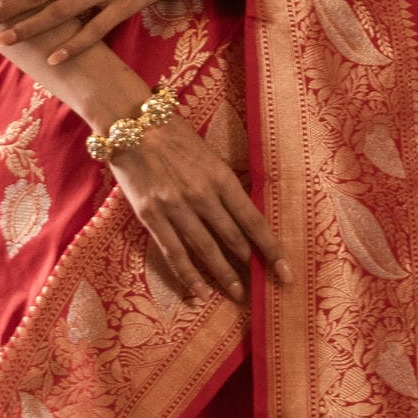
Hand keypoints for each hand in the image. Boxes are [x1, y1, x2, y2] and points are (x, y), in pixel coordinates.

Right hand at [105, 104, 291, 307]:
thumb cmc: (174, 135)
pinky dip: (189, 276)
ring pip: (206, 250)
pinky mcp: (151, 216)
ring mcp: (175, 207)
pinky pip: (174, 253)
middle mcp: (201, 195)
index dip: (272, 250)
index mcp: (221, 177)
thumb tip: (243, 218)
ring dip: (224, 275)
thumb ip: (224, 185)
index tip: (286, 272)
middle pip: (233, 238)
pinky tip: (200, 292)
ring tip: (237, 294)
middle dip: (249, 266)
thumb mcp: (209, 155)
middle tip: (262, 288)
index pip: (254, 221)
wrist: (131, 123)